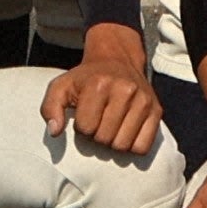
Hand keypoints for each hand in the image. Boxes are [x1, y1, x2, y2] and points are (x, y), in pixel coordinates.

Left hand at [40, 26, 161, 159]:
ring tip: (110, 127)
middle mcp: (124, 90)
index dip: (81, 127)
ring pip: (123, 145)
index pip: (86, 128)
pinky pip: (143, 147)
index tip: (83, 116)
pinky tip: (124, 133)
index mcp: (98, 84)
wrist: (116, 60)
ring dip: (113, 143)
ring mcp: (143, 101)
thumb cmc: (85, 78)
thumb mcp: (60, 86)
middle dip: (97, 136)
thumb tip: (55, 132)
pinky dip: (132, 146)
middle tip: (98, 122)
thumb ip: (50, 108)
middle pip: (105, 139)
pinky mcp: (156, 111)